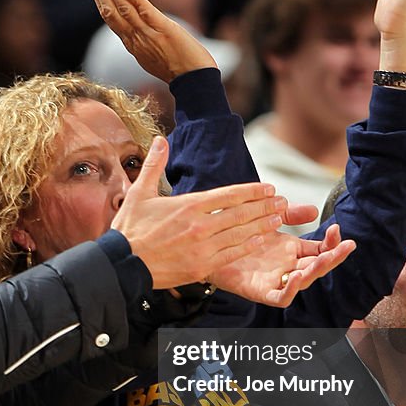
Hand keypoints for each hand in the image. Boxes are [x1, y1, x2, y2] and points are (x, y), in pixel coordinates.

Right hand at [84, 0, 215, 82]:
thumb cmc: (179, 71)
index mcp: (131, 43)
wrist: (195, 84)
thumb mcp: (153, 56)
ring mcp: (148, 35)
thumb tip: (136, 33)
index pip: (110, 16)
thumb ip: (142, 42)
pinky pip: (147, 14)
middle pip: (111, 11)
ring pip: (124, 10)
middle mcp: (135, 39)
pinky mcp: (165, 31)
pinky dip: (135, 2)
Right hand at [111, 137, 287, 289]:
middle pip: (240, 213)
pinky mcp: (201, 266)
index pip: (228, 194)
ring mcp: (202, 247)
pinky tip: (259, 241)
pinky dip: (247, 246)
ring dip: (261, 225)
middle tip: (282, 202)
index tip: (268, 188)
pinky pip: (231, 255)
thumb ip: (154, 165)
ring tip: (277, 218)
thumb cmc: (129, 229)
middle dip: (264, 206)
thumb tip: (162, 139)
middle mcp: (200, 225)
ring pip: (240, 234)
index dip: (252, 191)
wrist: (122, 263)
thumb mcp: (139, 193)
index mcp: (188, 205)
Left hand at [211, 222, 355, 306]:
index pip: (321, 249)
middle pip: (317, 266)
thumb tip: (314, 210)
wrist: (209, 245)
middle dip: (333, 257)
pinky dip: (291, 290)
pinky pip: (280, 297)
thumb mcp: (267, 218)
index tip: (337, 228)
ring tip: (325, 258)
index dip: (332, 242)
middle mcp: (287, 266)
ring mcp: (275, 280)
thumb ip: (290, 214)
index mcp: (292, 250)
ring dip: (316, 270)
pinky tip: (296, 275)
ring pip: (303, 281)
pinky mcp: (260, 292)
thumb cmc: (238, 234)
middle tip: (347, 245)